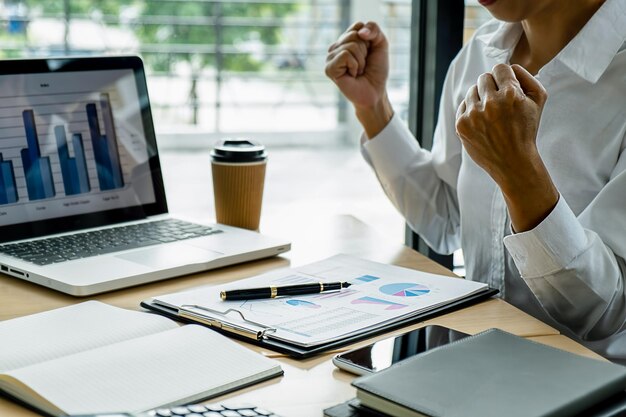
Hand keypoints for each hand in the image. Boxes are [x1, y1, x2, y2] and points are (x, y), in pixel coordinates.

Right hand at [325, 21, 392, 137]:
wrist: (375, 92)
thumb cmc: (376, 70)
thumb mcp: (380, 44)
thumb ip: (374, 29)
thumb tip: (360, 32)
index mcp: (345, 40)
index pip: (357, 26)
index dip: (369, 39)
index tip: (369, 53)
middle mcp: (335, 48)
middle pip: (354, 34)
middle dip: (365, 50)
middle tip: (363, 64)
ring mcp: (330, 58)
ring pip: (350, 45)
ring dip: (361, 60)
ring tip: (358, 71)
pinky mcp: (329, 68)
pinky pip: (345, 55)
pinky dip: (355, 65)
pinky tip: (352, 75)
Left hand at [455, 64, 558, 231]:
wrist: (513, 161)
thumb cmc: (526, 129)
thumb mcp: (538, 100)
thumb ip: (526, 76)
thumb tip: (509, 66)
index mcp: (510, 94)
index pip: (499, 68)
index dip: (504, 77)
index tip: (506, 88)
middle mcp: (490, 103)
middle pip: (483, 78)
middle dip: (491, 87)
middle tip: (499, 103)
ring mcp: (473, 115)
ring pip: (471, 91)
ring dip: (480, 98)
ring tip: (490, 114)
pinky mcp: (461, 125)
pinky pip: (462, 105)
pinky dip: (470, 111)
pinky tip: (481, 122)